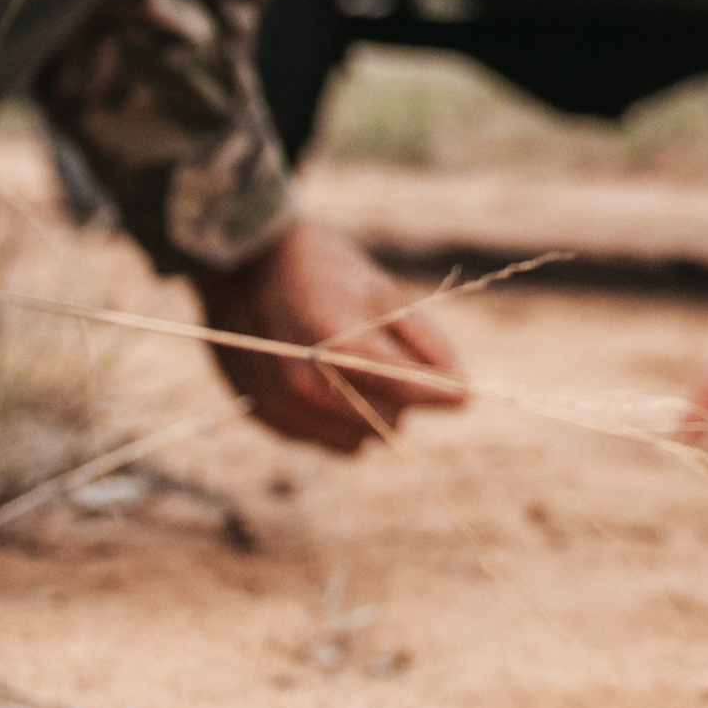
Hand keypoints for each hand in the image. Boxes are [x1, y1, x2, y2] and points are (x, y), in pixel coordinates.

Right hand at [186, 218, 468, 453]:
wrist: (244, 267)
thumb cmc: (323, 272)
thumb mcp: (382, 290)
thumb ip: (426, 341)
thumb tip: (463, 392)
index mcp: (333, 337)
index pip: (404, 386)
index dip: (441, 393)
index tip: (461, 395)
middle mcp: (300, 378)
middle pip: (385, 420)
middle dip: (400, 399)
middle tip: (390, 362)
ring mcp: (278, 402)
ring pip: (357, 441)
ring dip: (369, 415)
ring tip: (355, 370)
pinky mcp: (265, 416)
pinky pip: (324, 441)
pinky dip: (337, 421)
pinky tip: (328, 383)